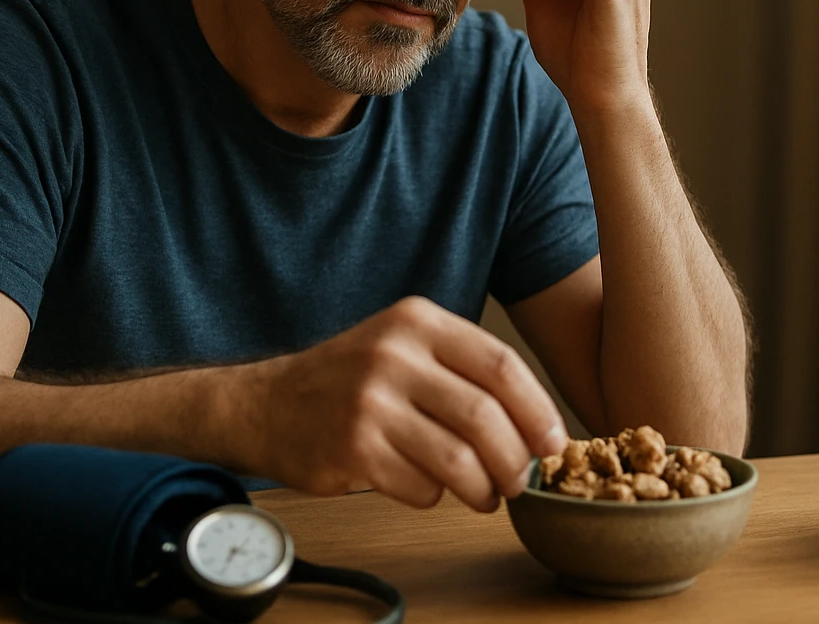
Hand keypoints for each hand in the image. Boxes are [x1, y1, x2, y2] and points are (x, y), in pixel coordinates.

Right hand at [254, 296, 567, 511]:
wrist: (266, 403)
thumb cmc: (350, 378)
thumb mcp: (404, 343)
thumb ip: (464, 369)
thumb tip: (537, 423)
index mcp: (418, 322)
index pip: (501, 365)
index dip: (537, 410)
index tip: (553, 442)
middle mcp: (394, 356)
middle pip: (485, 416)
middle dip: (515, 458)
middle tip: (521, 479)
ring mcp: (370, 403)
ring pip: (458, 459)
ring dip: (484, 487)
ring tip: (486, 495)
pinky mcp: (352, 449)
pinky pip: (421, 486)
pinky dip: (436, 496)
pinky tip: (431, 488)